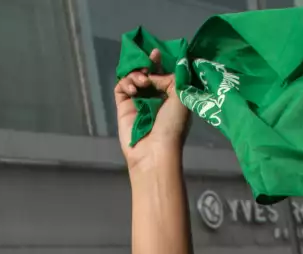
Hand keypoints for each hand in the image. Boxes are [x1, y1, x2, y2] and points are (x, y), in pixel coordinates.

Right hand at [115, 48, 190, 171]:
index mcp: (170, 97)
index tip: (156, 53)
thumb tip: (154, 73)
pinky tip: (134, 90)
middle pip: (146, 73)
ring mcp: (137, 102)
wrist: (155, 150)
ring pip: (133, 78)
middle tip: (148, 63)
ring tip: (143, 82)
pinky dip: (126, 83)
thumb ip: (171, 78)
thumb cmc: (172, 125)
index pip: (162, 74)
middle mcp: (153, 98)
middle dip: (147, 65)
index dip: (159, 62)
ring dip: (137, 74)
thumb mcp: (181, 97)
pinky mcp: (123, 107)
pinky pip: (121, 87)